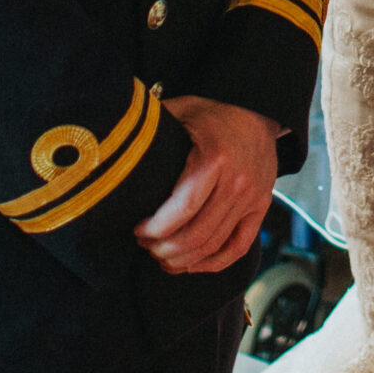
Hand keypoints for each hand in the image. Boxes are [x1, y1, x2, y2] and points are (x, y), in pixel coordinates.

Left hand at [135, 95, 279, 273]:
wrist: (258, 108)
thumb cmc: (212, 110)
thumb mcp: (180, 110)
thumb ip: (150, 125)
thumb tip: (112, 140)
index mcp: (215, 158)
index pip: (182, 210)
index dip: (155, 229)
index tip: (137, 229)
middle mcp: (237, 182)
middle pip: (196, 235)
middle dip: (164, 248)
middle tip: (145, 245)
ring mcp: (252, 197)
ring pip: (213, 246)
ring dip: (183, 259)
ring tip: (161, 256)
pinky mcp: (261, 207)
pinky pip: (238, 248)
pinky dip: (213, 263)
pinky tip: (190, 264)